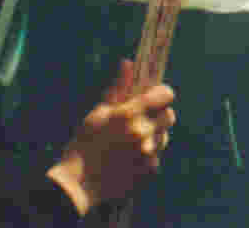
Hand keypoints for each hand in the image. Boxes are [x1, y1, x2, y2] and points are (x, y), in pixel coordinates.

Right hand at [46, 59, 177, 215]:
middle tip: (141, 119)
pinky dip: (147, 155)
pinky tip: (129, 159)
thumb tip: (128, 63)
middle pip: (169, 116)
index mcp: (130, 114)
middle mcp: (144, 132)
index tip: (152, 97)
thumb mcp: (98, 112)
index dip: (161, 94)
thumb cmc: (84, 143)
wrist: (78, 185)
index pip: (166, 95)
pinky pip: (156, 156)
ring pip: (163, 137)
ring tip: (130, 142)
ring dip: (153, 136)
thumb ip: (118, 88)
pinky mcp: (151, 170)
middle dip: (158, 115)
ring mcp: (149, 153)